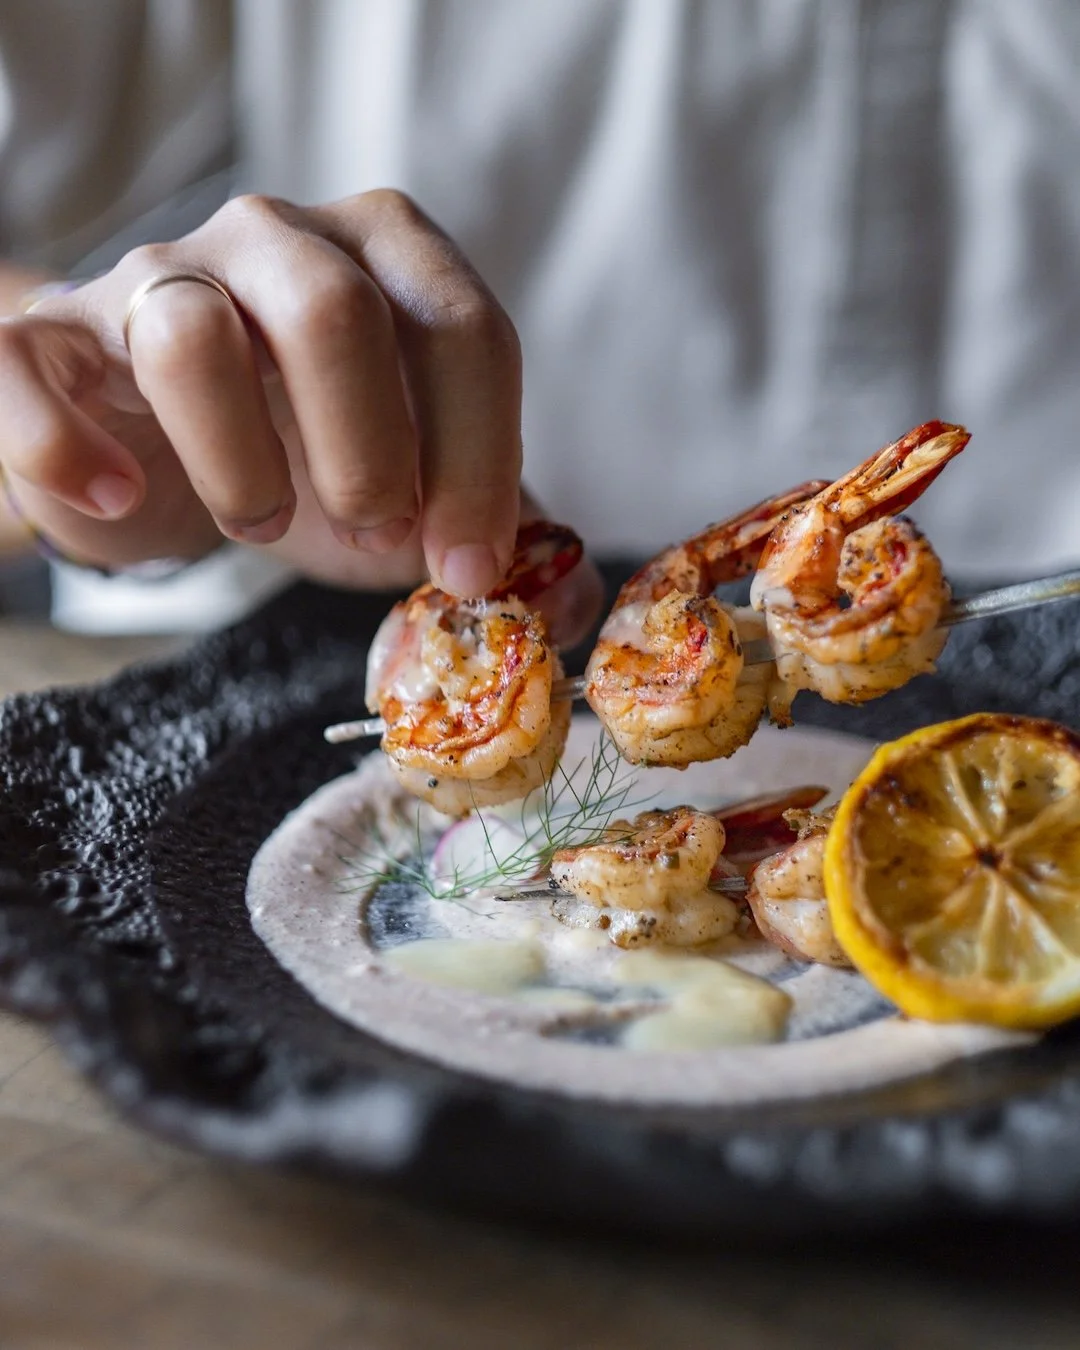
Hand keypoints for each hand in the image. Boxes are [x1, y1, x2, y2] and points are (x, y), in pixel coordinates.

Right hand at [0, 190, 530, 596]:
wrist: (173, 453)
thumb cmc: (310, 461)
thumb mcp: (417, 495)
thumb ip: (494, 531)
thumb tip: (560, 603)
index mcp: (385, 257)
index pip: (462, 327)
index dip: (481, 457)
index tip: (470, 567)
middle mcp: (273, 238)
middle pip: (334, 311)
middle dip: (371, 452)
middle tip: (376, 536)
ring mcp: (156, 276)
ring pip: (193, 330)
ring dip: (243, 462)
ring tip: (261, 522)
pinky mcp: (55, 338)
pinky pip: (33, 368)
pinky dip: (70, 450)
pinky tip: (124, 501)